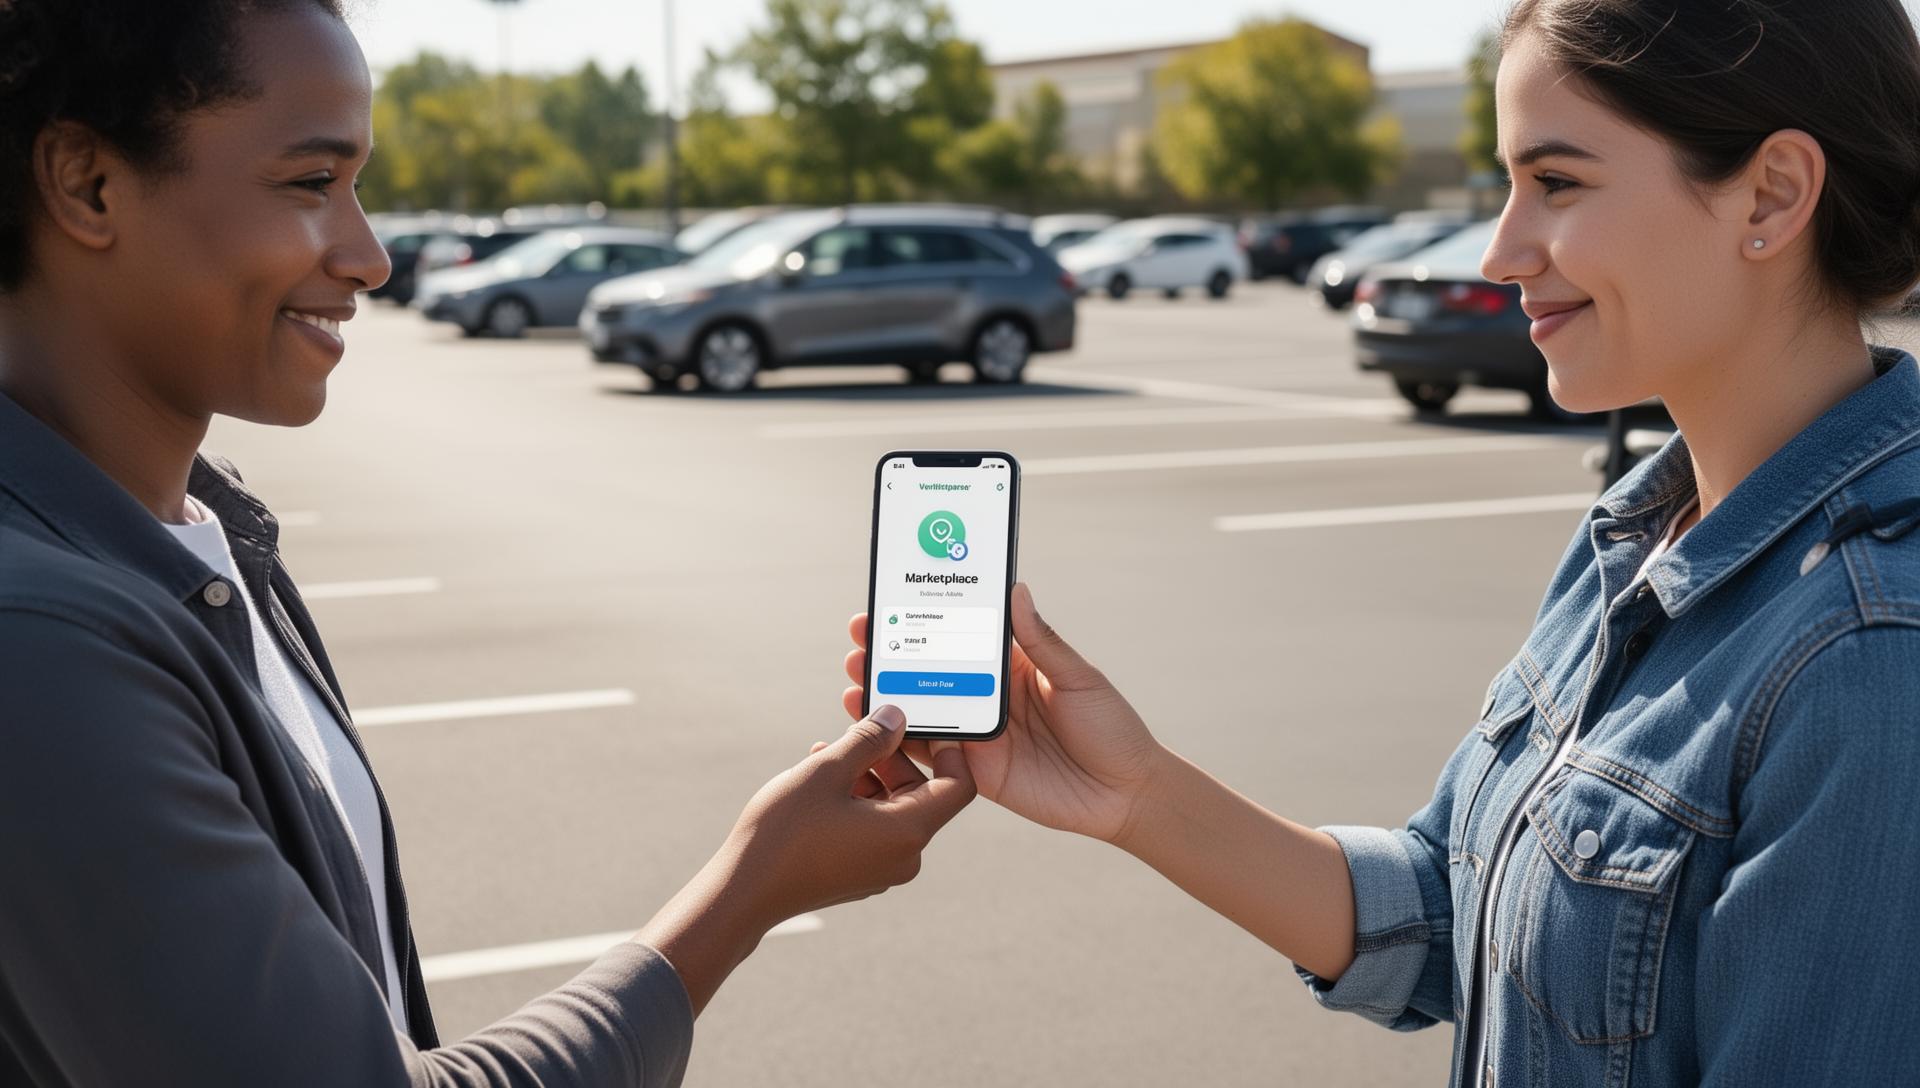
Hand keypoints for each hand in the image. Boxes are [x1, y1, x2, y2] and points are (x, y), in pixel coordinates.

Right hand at [727, 706, 974, 922]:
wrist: (741, 894)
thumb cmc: (784, 832)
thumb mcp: (827, 771)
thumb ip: (869, 740)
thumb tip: (896, 718)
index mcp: (907, 832)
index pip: (957, 786)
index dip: (948, 750)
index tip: (925, 723)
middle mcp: (904, 857)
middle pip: (921, 794)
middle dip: (892, 756)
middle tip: (862, 727)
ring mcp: (880, 870)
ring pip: (891, 808)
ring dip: (867, 774)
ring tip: (828, 751)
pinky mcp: (858, 875)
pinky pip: (871, 828)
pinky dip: (855, 799)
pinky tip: (820, 779)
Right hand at [843, 583, 1164, 843]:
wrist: (1126, 795)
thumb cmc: (1112, 728)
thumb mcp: (1080, 678)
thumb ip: (1042, 641)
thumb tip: (1016, 590)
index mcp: (1014, 666)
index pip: (961, 634)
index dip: (927, 618)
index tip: (892, 602)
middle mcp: (990, 696)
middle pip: (932, 670)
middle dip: (893, 654)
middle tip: (861, 641)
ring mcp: (980, 734)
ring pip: (924, 710)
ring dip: (888, 695)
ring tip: (856, 679)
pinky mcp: (976, 772)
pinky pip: (933, 756)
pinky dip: (902, 743)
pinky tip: (876, 728)